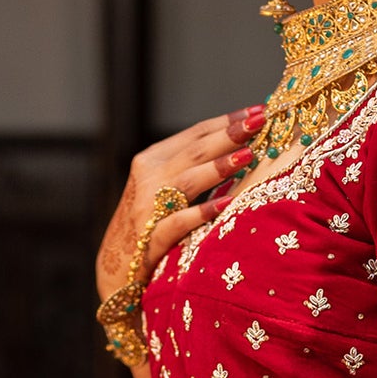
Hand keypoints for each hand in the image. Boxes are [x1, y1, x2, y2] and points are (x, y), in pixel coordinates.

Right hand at [95, 111, 265, 304]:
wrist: (117, 266)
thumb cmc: (149, 222)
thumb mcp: (164, 186)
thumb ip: (192, 167)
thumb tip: (240, 147)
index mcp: (152, 160)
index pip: (194, 134)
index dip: (226, 121)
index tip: (257, 111)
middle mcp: (148, 178)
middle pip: (194, 151)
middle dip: (228, 135)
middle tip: (260, 122)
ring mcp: (148, 208)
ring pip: (187, 181)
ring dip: (218, 167)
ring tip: (248, 155)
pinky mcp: (151, 239)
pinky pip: (179, 223)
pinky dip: (202, 213)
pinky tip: (226, 205)